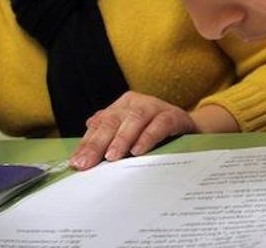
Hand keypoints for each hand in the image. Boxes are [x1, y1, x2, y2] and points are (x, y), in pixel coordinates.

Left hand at [68, 91, 196, 169]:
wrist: (189, 128)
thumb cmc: (154, 132)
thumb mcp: (129, 135)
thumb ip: (108, 138)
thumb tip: (81, 151)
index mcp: (122, 105)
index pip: (100, 124)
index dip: (87, 143)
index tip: (77, 163)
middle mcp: (136, 103)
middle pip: (113, 120)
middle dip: (97, 143)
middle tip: (87, 163)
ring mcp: (155, 106)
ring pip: (134, 119)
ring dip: (121, 139)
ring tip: (111, 157)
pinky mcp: (173, 115)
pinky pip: (159, 124)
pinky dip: (148, 137)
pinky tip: (138, 150)